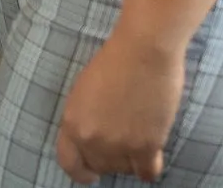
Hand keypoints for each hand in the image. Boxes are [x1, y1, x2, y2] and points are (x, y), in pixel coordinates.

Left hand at [57, 29, 186, 182]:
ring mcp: (119, 145)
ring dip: (132, 158)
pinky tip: (153, 151)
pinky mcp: (146, 146)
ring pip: (125, 170)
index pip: (69, 163)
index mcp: (71, 123)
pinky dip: (150, 165)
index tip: (91, 173)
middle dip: (111, 157)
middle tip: (124, 138)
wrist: (143, 49)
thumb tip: (94, 139)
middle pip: (100, 167)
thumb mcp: (84, 91)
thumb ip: (85, 119)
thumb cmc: (115, 60)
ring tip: (139, 134)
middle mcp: (92, 139)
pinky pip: (147, 173)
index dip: (81, 171)